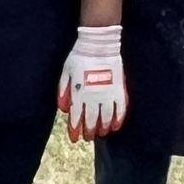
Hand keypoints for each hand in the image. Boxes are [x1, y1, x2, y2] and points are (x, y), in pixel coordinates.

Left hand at [57, 24, 127, 141]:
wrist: (99, 45)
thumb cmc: (79, 57)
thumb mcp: (66, 72)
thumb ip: (63, 91)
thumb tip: (63, 109)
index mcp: (79, 92)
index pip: (76, 116)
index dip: (75, 129)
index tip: (74, 138)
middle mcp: (94, 96)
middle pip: (91, 120)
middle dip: (88, 131)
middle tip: (87, 138)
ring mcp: (108, 93)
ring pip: (106, 117)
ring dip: (103, 128)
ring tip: (101, 134)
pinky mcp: (119, 89)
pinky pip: (120, 108)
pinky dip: (118, 119)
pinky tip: (115, 127)